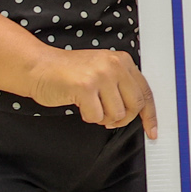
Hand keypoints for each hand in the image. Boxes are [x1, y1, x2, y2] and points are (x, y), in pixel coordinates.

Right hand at [26, 47, 157, 137]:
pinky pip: (97, 116)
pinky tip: (80, 105)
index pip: (145, 92)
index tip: (152, 130)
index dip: (150, 115)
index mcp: (122, 61)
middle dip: (123, 119)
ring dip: (103, 118)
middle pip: (135, 105)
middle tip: (110, 120)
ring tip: (91, 108)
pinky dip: (89, 117)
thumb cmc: (68, 73)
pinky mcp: (85, 87)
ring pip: (117, 113)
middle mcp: (115, 65)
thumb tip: (137, 110)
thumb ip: (120, 85)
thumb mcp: (101, 70)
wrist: (38, 67)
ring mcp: (101, 75)